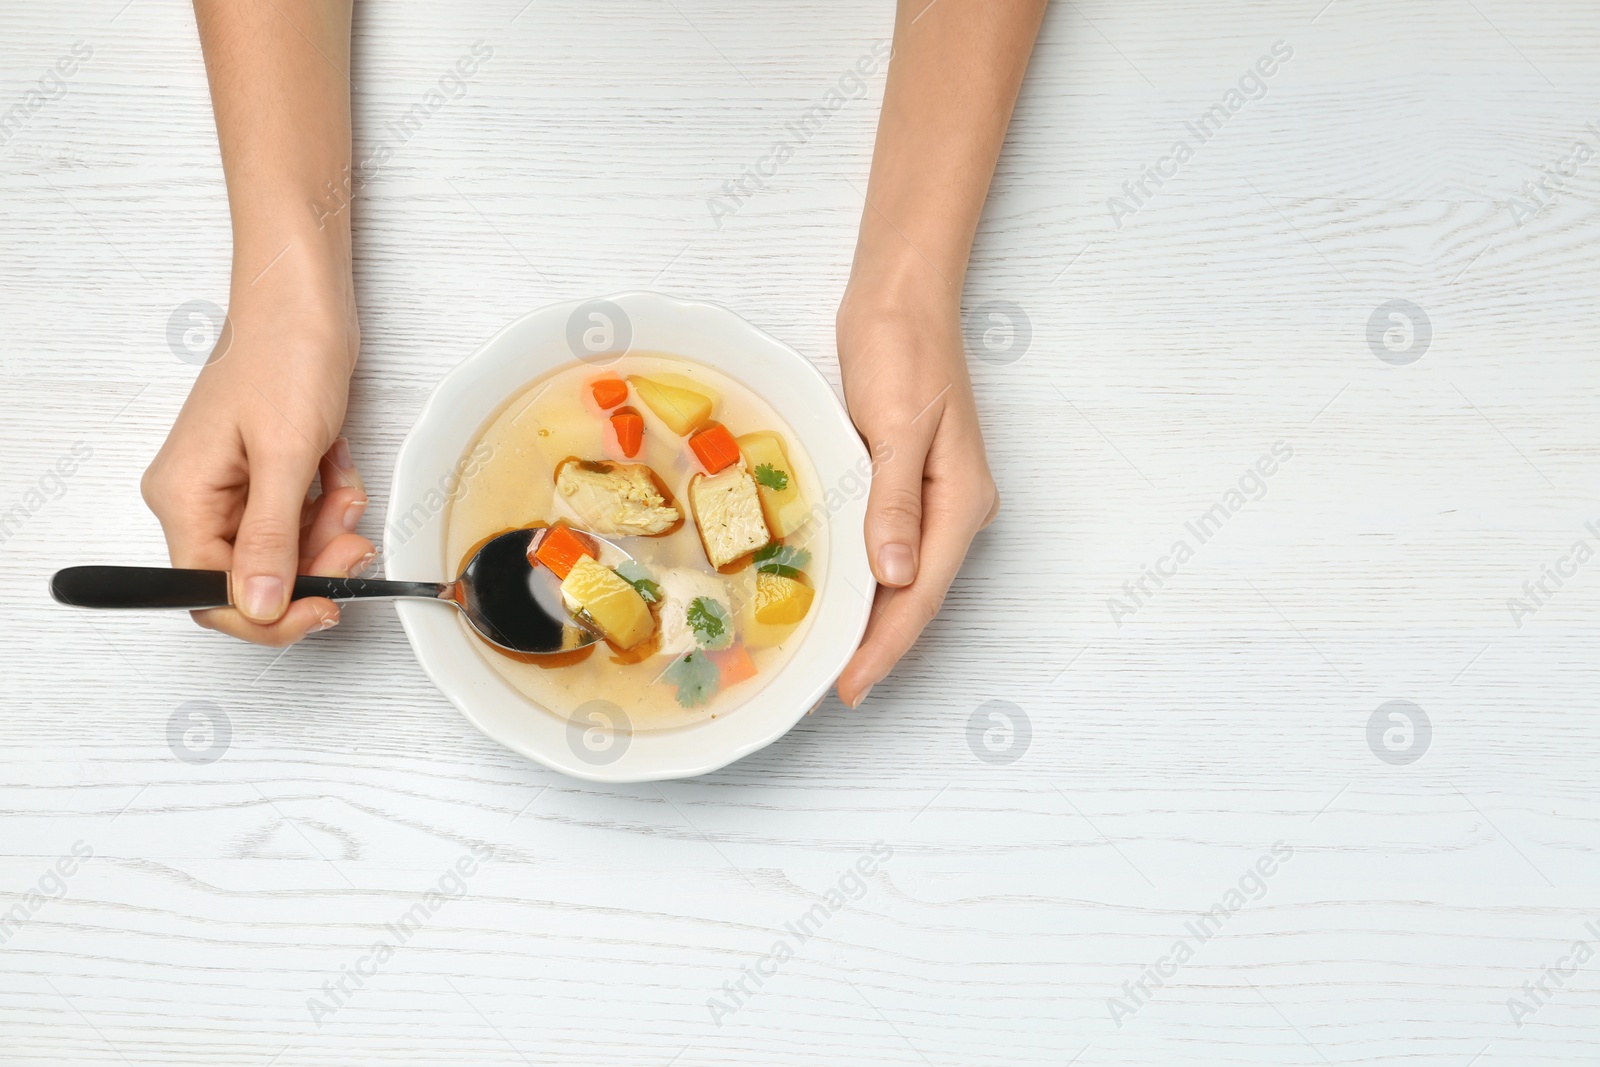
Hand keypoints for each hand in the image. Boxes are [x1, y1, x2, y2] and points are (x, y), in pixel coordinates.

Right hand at [141, 273, 373, 644]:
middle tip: (354, 542)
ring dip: (326, 532)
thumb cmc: (285, 356)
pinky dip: (326, 505)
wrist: (304, 303)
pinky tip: (336, 470)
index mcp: (183, 499)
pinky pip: (297, 519)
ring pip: (283, 552)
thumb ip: (270, 539)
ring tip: (345, 490)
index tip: (324, 607)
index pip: (209, 596)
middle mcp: (197, 500)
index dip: (269, 616)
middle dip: (312, 566)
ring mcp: (229, 489)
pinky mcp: (262, 476)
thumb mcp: (283, 455)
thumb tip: (259, 607)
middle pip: (252, 578)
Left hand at [833, 279, 998, 707]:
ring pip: (902, 576)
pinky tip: (834, 592)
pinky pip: (886, 546)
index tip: (849, 687)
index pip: (922, 594)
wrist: (902, 294)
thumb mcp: (897, 424)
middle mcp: (955, 509)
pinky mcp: (906, 480)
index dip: (886, 646)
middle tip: (826, 687)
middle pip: (917, 596)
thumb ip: (895, 502)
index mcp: (961, 501)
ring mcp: (933, 496)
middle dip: (877, 645)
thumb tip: (893, 575)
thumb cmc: (902, 349)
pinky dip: (863, 577)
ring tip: (827, 656)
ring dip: (869, 618)